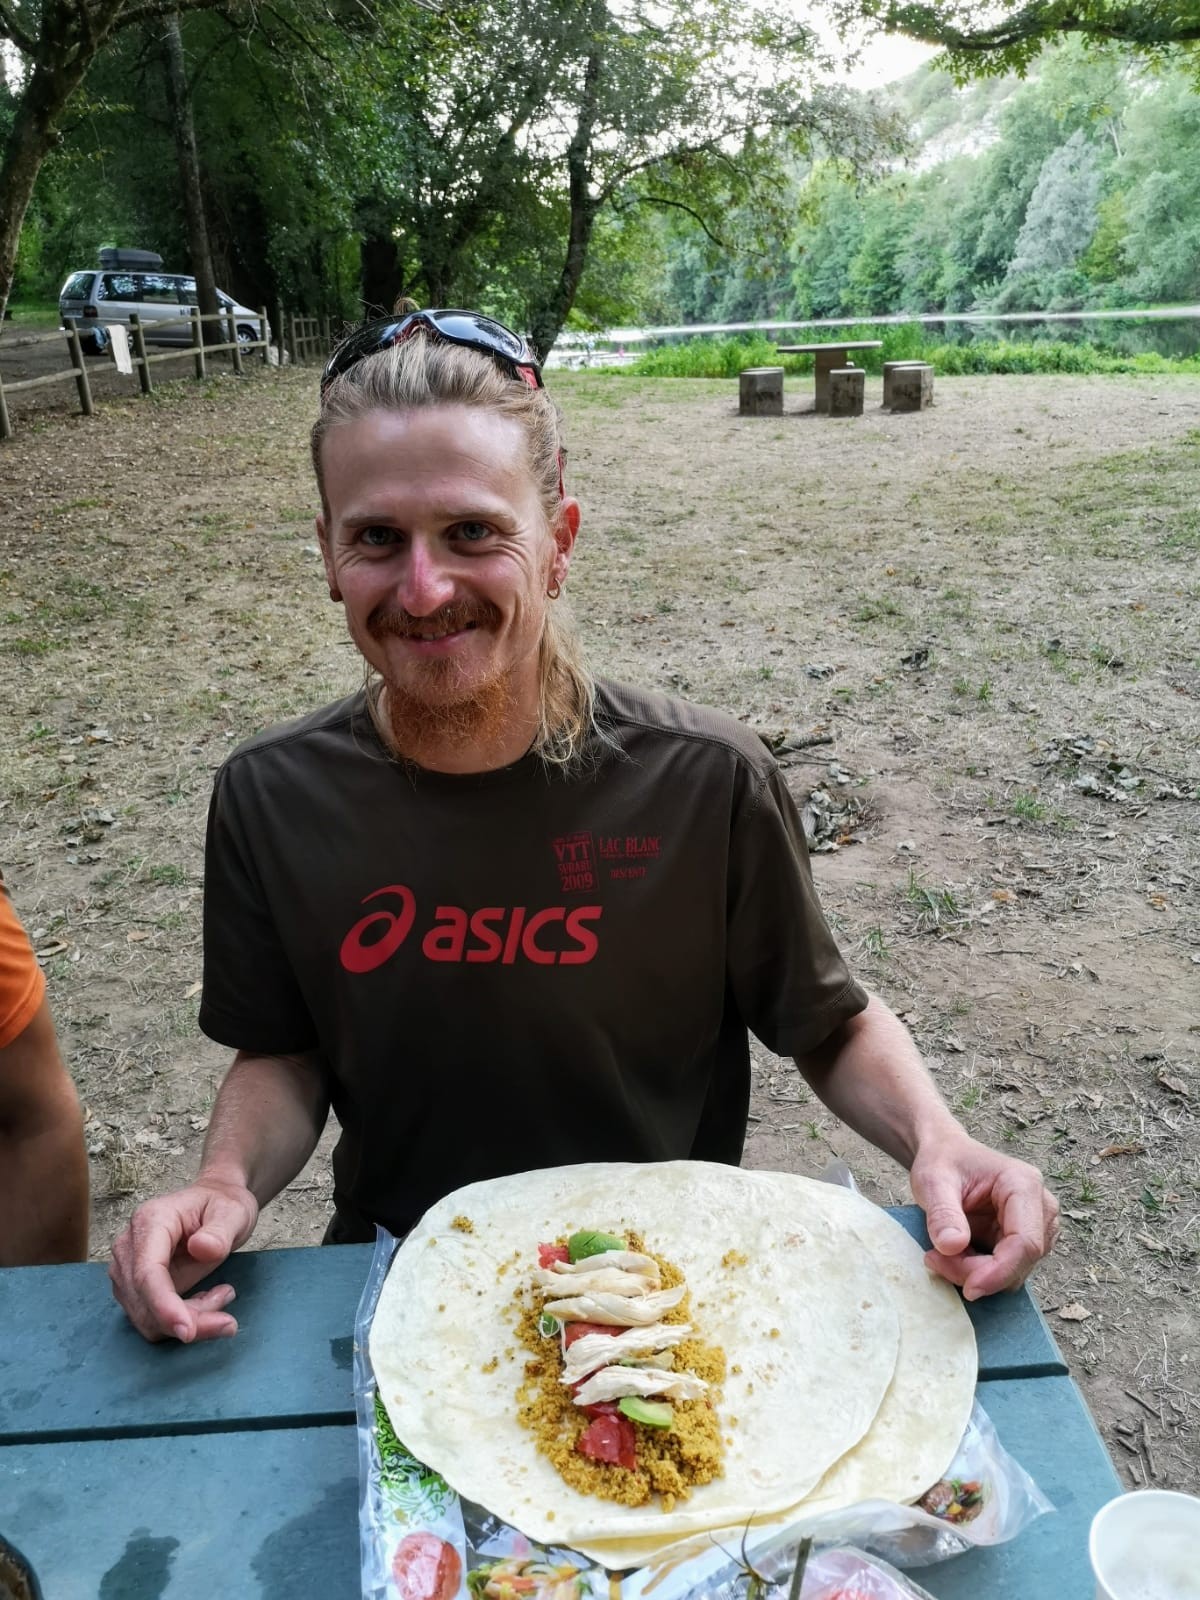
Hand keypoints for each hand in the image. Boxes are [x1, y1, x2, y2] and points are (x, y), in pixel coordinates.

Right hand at [109, 1177, 258, 1342]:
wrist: (215, 1203)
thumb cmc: (222, 1205)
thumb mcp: (233, 1212)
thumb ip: (220, 1231)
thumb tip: (201, 1249)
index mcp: (150, 1222)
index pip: (147, 1273)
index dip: (164, 1307)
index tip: (189, 1331)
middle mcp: (128, 1247)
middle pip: (146, 1303)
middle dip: (188, 1320)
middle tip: (229, 1320)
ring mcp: (126, 1271)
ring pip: (147, 1318)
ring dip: (188, 1321)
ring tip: (222, 1296)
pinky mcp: (133, 1289)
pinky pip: (152, 1319)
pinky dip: (182, 1320)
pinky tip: (207, 1300)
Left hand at [910, 1134, 1058, 1300]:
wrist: (945, 1154)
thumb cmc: (942, 1161)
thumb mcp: (932, 1180)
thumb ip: (942, 1213)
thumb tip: (952, 1247)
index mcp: (1023, 1184)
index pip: (1026, 1242)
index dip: (999, 1272)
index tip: (968, 1288)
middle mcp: (1040, 1207)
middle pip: (1021, 1261)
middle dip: (979, 1273)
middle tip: (935, 1260)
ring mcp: (1036, 1226)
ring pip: (1015, 1271)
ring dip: (976, 1273)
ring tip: (941, 1253)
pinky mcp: (1024, 1240)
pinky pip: (1006, 1270)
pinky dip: (978, 1271)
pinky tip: (955, 1254)